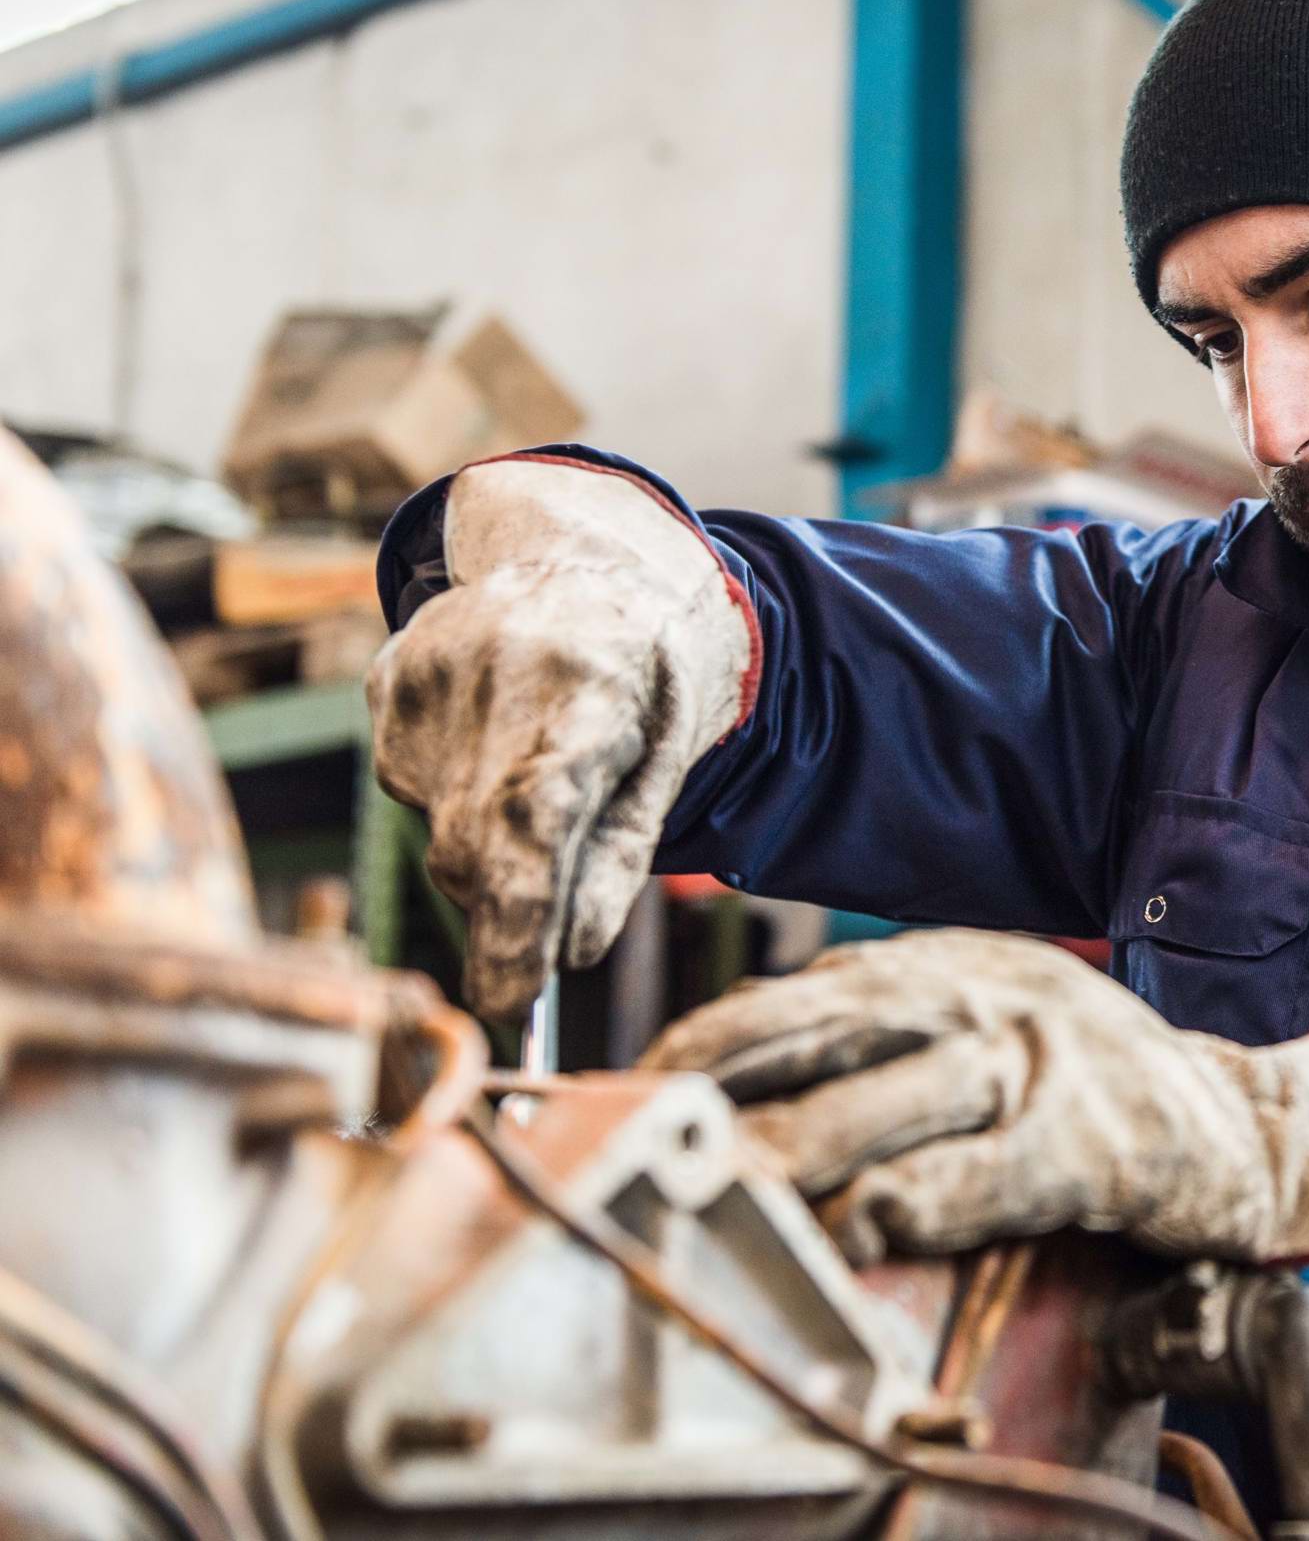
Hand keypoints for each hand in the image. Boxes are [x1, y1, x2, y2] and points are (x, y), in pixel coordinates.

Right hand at [367, 459, 752, 1020]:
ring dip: (490, 838)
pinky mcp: (384, 684)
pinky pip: (413, 790)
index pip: (535, 821)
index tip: (509, 1001)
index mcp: (586, 684)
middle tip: (546, 922)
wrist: (581, 561)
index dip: (515, 919)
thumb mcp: (670, 752)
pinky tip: (498, 737)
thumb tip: (570, 953)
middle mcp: (494, 673)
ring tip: (544, 765)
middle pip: (474, 847)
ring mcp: (425, 675)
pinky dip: (458, 793)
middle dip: (509, 909)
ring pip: (441, 829)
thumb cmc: (645, 671)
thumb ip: (623, 853)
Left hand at [641, 929, 1308, 1265]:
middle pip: (826, 1036)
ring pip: (894, 1098)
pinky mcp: (1094, 1140)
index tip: (628, 1096)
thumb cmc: (1098, 1095)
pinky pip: (990, 1169)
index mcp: (947, 970)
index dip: (704, 1048)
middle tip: (638, 1145)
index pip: (796, 999)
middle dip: (722, 1092)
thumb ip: (881, 1044)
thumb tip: (741, 1073)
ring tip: (722, 1194)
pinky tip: (865, 1227)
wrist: (1251, 1128)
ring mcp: (1041, 1063)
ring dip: (800, 1150)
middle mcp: (984, 999)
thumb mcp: (984, 1033)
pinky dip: (920, 1200)